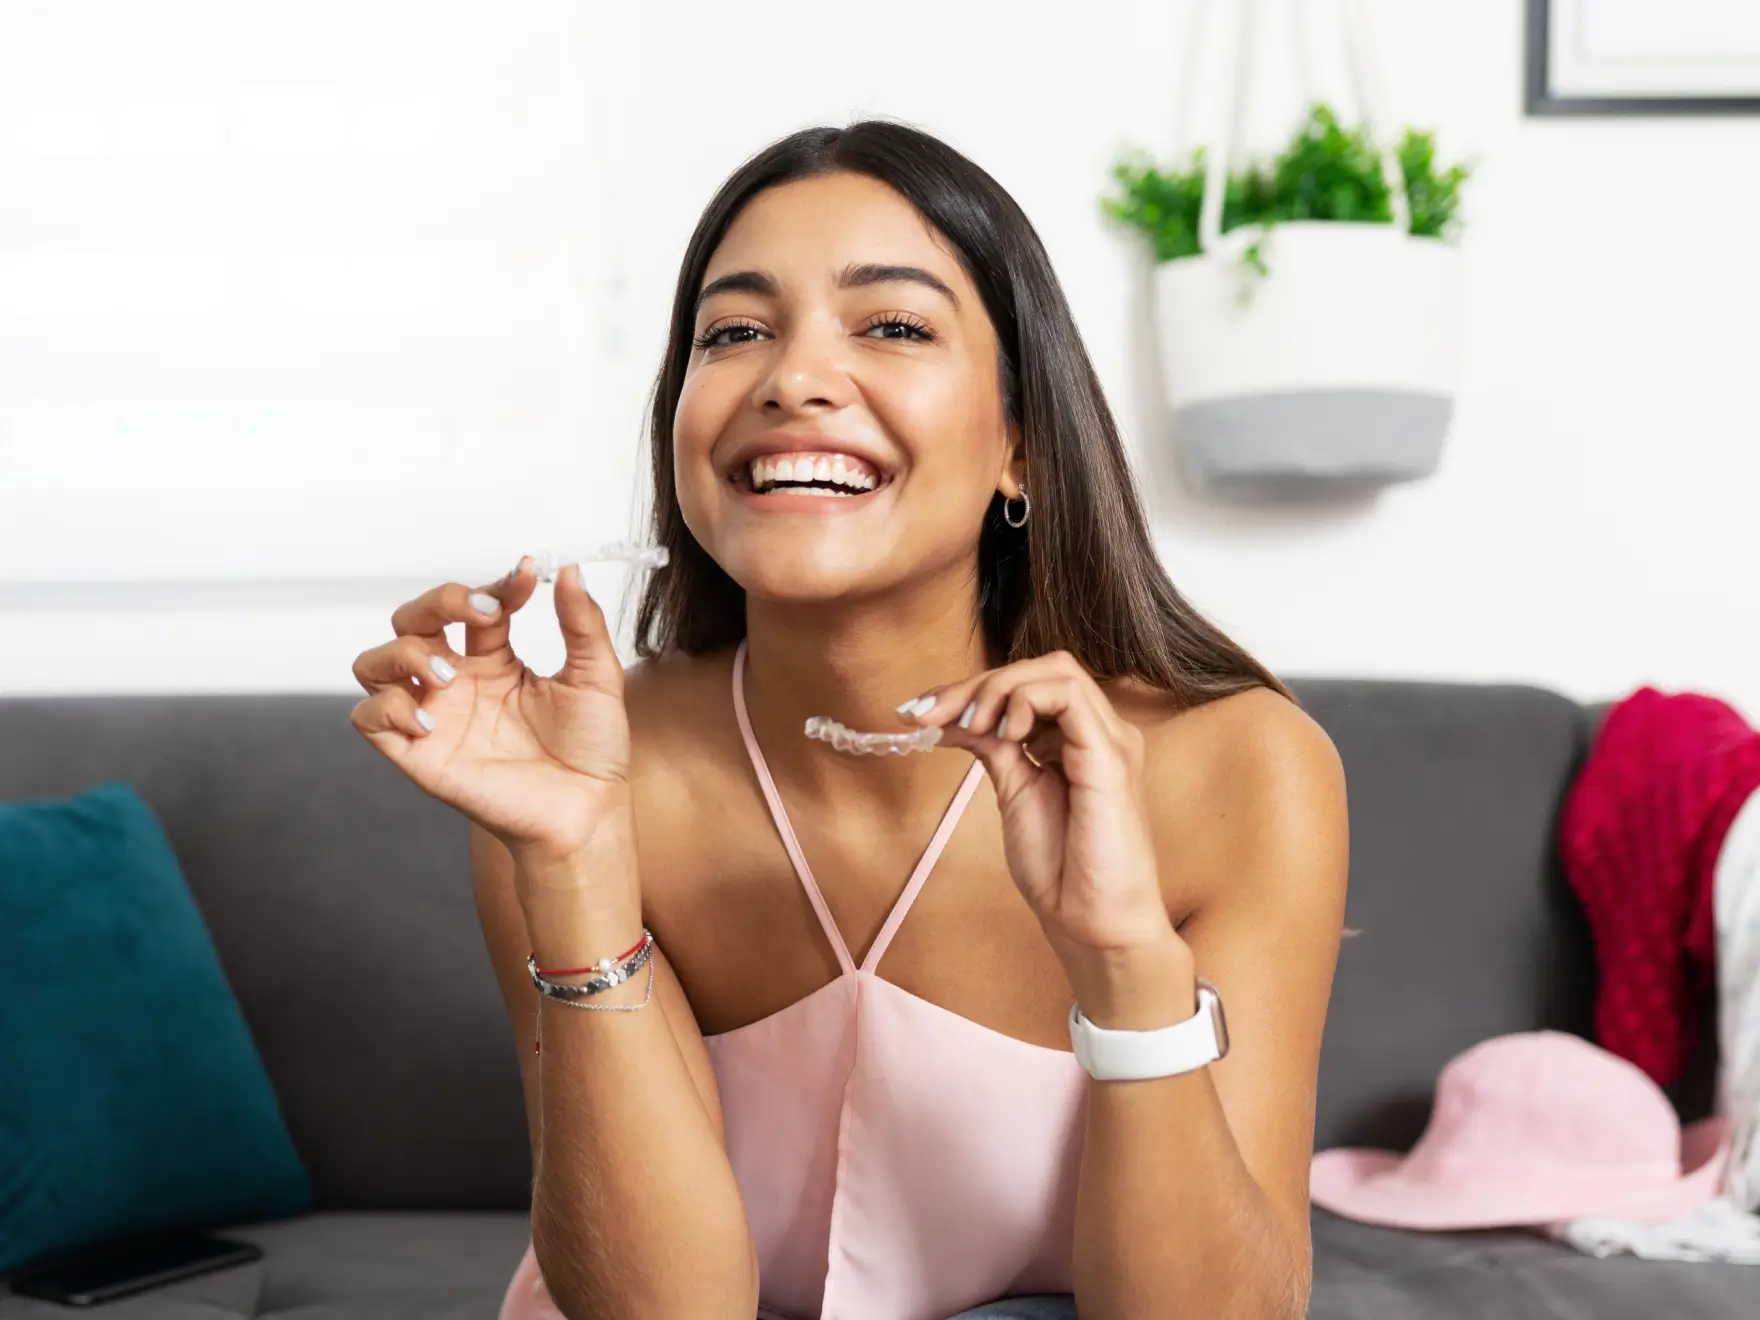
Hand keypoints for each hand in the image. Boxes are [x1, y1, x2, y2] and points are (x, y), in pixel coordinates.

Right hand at [349, 556, 633, 873]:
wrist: (586, 811)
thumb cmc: (591, 751)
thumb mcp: (596, 677)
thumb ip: (581, 623)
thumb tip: (569, 569)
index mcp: (494, 661)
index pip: (473, 606)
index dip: (494, 585)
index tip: (526, 577)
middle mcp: (456, 683)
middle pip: (411, 621)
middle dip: (437, 602)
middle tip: (480, 612)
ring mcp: (434, 716)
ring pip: (373, 663)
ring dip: (403, 652)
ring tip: (449, 672)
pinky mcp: (416, 755)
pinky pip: (369, 718)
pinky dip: (389, 707)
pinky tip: (431, 719)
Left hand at [900, 651, 1175, 956]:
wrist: (1093, 926)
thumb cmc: (1061, 869)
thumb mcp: (1014, 791)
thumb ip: (992, 747)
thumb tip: (950, 714)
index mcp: (1077, 739)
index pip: (1027, 685)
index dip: (969, 689)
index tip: (917, 712)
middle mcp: (1098, 732)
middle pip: (1040, 669)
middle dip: (977, 683)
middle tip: (929, 714)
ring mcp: (1109, 740)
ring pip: (1055, 671)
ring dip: (999, 687)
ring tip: (969, 725)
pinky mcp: (1110, 757)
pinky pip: (1069, 696)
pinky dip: (1025, 701)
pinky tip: (1002, 733)